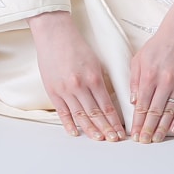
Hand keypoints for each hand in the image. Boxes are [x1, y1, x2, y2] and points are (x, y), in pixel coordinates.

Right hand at [28, 11, 124, 141]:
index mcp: (93, 78)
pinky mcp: (52, 90)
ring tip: (99, 139)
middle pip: (95, 114)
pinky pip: (62, 112)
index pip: (107, 106)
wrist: (54, 33)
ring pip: (80, 116)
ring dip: (91, 130)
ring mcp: (64, 90)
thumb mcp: (94, 62)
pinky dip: (69, 124)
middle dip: (106, 129)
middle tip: (114, 140)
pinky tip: (75, 133)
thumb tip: (106, 102)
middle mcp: (79, 86)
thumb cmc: (75, 45)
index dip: (114, 122)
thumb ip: (100, 82)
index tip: (121, 132)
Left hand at [129, 1, 173, 142]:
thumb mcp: (139, 58)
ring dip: (162, 128)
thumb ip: (135, 80)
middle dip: (147, 128)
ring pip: (169, 112)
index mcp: (148, 75)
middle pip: (154, 112)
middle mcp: (164, 82)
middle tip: (143, 141)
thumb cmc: (158, 45)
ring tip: (156, 140)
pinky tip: (173, 129)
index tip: (133, 133)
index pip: (141, 105)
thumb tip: (133, 101)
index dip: (137, 121)